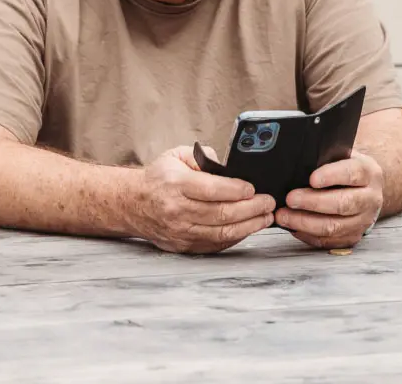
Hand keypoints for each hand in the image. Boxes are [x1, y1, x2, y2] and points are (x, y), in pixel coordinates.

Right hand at [130, 146, 275, 253]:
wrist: (133, 203)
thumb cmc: (158, 178)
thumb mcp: (175, 156)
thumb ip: (202, 157)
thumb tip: (228, 167)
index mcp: (174, 183)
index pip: (211, 189)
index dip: (236, 190)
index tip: (253, 188)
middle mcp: (177, 209)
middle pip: (221, 213)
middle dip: (251, 208)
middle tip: (268, 203)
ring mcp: (180, 230)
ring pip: (222, 232)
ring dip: (249, 225)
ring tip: (265, 217)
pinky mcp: (184, 245)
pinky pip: (216, 244)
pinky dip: (235, 237)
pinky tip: (247, 228)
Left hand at [275, 150, 383, 249]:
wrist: (364, 186)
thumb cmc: (343, 167)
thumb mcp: (339, 155)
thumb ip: (323, 156)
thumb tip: (294, 160)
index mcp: (368, 172)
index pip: (352, 173)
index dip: (331, 176)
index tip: (312, 179)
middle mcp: (370, 198)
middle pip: (343, 204)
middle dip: (313, 203)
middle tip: (290, 199)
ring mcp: (363, 220)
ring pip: (336, 226)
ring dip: (306, 223)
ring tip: (284, 216)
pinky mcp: (354, 236)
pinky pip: (331, 241)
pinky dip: (309, 236)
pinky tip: (293, 228)